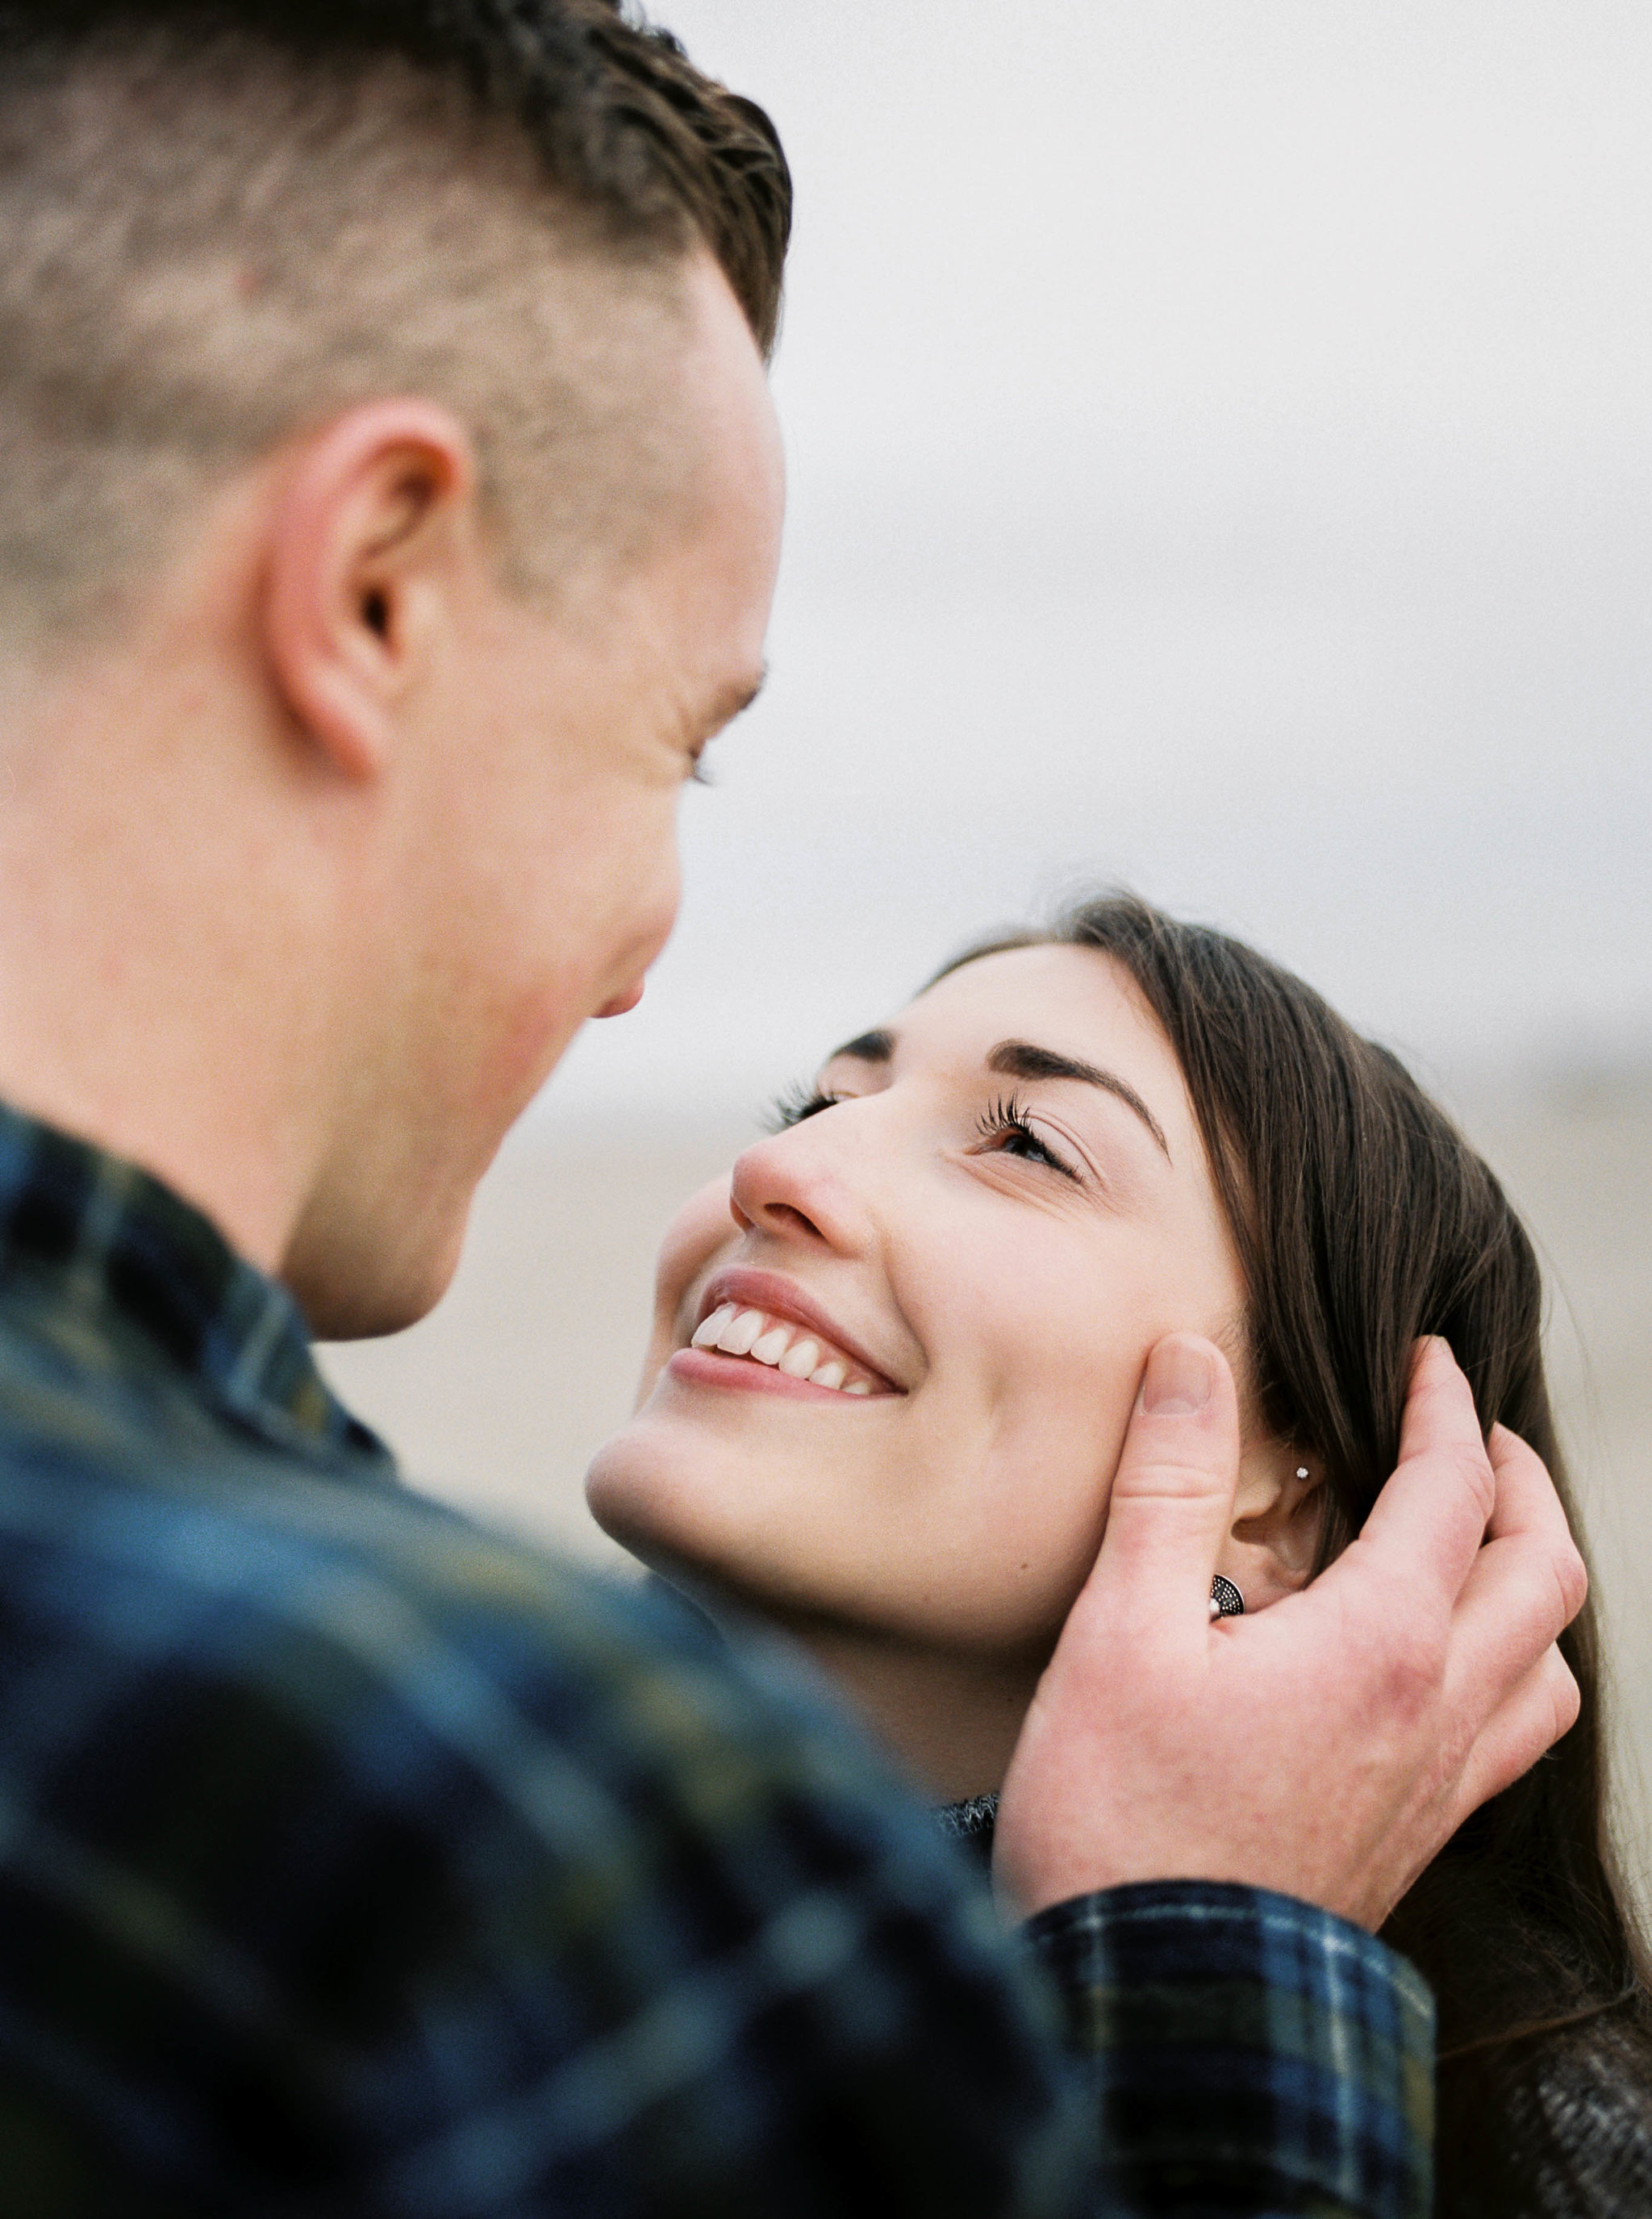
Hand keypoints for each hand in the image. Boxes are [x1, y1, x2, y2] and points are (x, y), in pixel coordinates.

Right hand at [992, 1334, 1586, 1929]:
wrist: (1157, 2004)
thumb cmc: (1124, 1823)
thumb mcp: (1120, 1630)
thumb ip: (1162, 1484)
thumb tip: (1189, 1358)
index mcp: (1382, 1644)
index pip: (1455, 1489)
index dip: (1446, 1407)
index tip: (1426, 1359)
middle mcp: (1440, 1711)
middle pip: (1544, 1572)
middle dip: (1520, 1484)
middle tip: (1473, 1436)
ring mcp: (1439, 1787)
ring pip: (1551, 1664)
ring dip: (1532, 1584)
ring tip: (1475, 1547)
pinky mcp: (1416, 1841)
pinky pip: (1513, 1740)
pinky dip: (1510, 1673)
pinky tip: (1440, 1675)